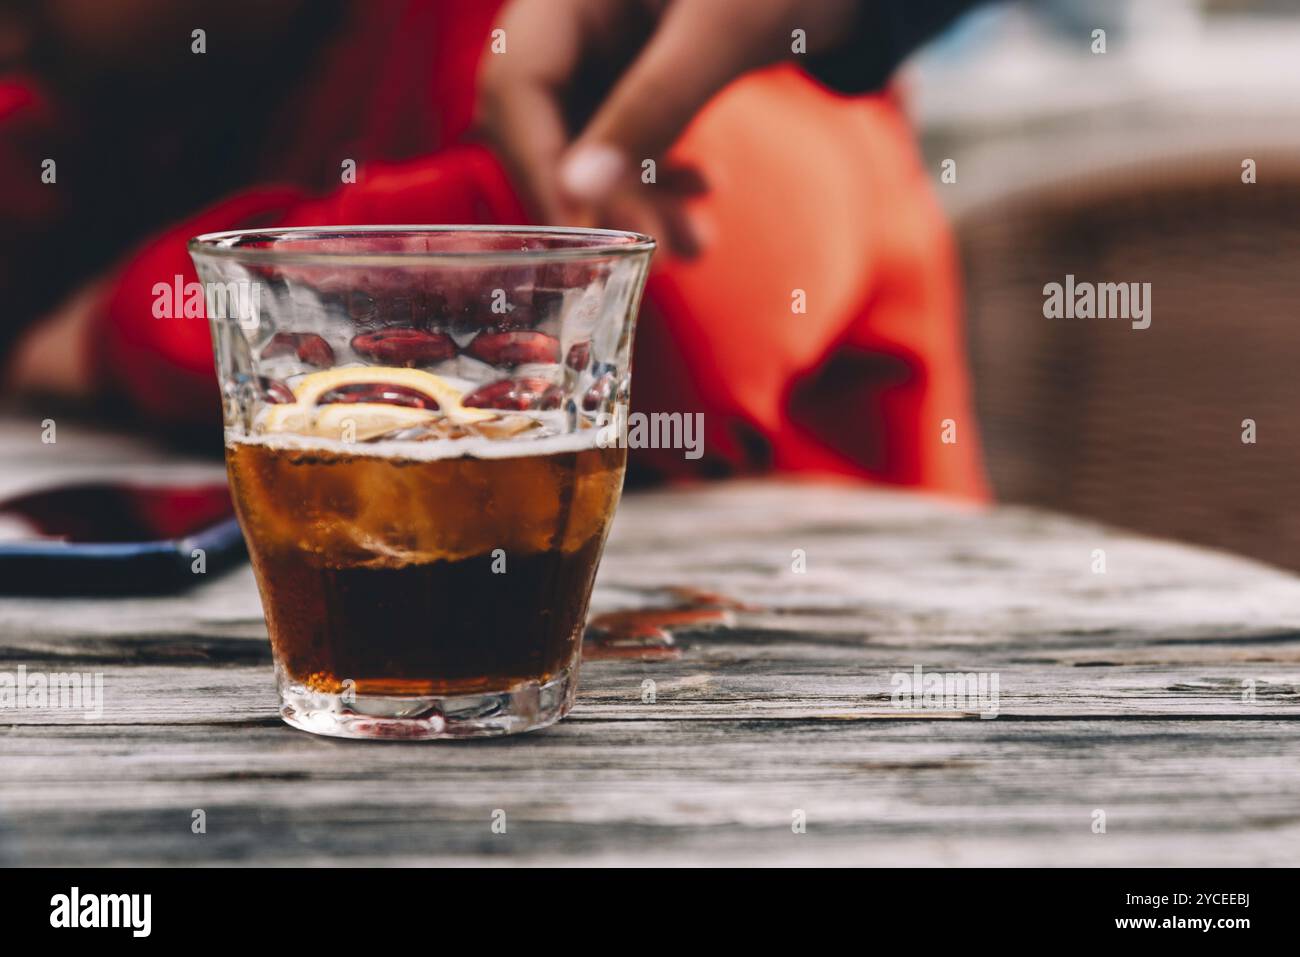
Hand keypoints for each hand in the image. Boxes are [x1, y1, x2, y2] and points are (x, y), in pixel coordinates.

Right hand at [477, 0, 857, 256]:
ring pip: (590, 142)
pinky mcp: (640, 71)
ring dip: (635, 204)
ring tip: (692, 248)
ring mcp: (605, 45)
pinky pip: (629, 139)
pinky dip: (659, 180)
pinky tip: (702, 198)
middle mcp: (574, 16)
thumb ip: (654, 106)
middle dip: (594, 198)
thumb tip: (581, 197)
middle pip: (543, 123)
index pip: (515, 87)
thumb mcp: (724, 32)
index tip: (579, 239)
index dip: (538, 167)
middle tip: (644, 258)